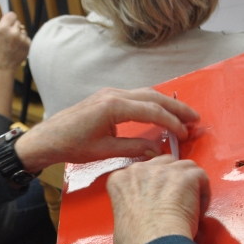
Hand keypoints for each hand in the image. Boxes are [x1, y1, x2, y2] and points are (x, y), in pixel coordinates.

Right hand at [0, 12, 29, 73]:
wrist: (3, 67)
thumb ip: (1, 25)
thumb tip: (10, 18)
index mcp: (3, 29)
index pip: (12, 15)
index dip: (10, 18)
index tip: (9, 22)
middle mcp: (14, 32)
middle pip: (18, 22)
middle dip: (14, 27)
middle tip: (9, 37)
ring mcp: (22, 39)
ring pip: (23, 31)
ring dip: (19, 35)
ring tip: (12, 45)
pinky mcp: (28, 45)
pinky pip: (27, 38)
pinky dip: (23, 42)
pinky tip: (17, 49)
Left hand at [14, 87, 198, 172]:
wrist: (49, 137)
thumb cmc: (72, 145)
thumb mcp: (105, 151)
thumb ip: (134, 148)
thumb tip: (158, 150)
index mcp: (113, 106)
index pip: (152, 111)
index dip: (172, 122)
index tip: (185, 134)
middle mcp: (114, 94)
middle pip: (154, 96)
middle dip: (177, 108)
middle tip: (195, 119)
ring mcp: (110, 93)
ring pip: (146, 93)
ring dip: (167, 104)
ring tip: (184, 115)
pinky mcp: (108, 96)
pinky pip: (137, 96)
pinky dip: (153, 103)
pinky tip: (162, 112)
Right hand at [107, 155, 209, 243]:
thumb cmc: (137, 242)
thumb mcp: (119, 220)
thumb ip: (128, 208)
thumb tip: (139, 216)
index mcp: (120, 179)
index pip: (140, 171)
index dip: (153, 185)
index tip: (159, 199)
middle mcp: (141, 169)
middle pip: (163, 164)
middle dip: (172, 179)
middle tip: (177, 200)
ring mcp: (164, 171)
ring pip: (184, 167)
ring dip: (189, 184)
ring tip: (190, 206)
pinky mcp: (186, 177)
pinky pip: (200, 176)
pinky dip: (203, 193)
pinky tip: (199, 211)